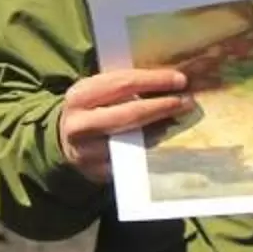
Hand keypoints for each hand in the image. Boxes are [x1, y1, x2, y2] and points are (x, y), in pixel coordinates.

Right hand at [57, 66, 192, 182]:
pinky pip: (133, 158)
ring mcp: (88, 151)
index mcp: (80, 95)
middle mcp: (80, 124)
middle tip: (186, 101)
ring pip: (134, 139)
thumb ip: (125, 85)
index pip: (123, 83)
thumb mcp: (98, 91)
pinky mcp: (98, 172)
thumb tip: (169, 80)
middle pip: (130, 114)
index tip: (180, 79)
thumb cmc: (92, 108)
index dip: (154, 80)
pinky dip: (151, 145)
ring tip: (179, 117)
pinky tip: (162, 135)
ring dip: (161, 127)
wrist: (65, 140)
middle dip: (163, 106)